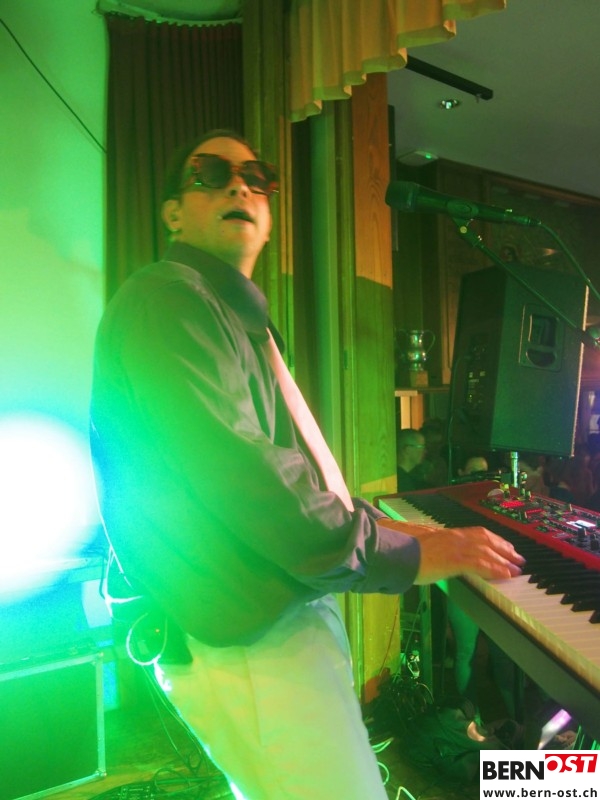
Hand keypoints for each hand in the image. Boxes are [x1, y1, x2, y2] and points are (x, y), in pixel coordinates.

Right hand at [383, 520, 524, 583]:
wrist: (397, 554)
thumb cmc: (406, 552)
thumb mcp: (426, 547)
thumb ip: (439, 550)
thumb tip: (445, 558)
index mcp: (449, 534)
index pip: (478, 533)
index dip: (495, 539)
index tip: (506, 546)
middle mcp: (455, 537)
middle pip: (487, 540)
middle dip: (505, 549)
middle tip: (518, 558)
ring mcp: (455, 548)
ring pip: (487, 552)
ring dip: (504, 561)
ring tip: (517, 570)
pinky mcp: (454, 560)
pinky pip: (480, 564)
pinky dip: (495, 569)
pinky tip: (505, 575)